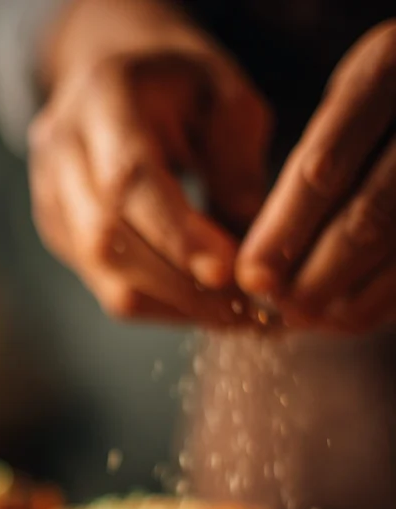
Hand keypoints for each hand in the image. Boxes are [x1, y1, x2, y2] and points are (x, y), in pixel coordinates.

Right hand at [28, 47, 271, 324]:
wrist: (116, 78)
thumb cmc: (182, 89)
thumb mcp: (227, 102)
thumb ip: (238, 170)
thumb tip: (250, 258)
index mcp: (103, 99)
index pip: (129, 181)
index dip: (176, 234)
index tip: (226, 272)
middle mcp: (62, 150)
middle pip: (108, 240)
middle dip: (182, 284)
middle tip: (246, 308)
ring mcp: (51, 198)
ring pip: (106, 278)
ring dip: (174, 304)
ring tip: (230, 313)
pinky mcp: (59, 235)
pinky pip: (108, 290)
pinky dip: (161, 304)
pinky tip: (201, 303)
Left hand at [237, 20, 395, 332]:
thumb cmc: (388, 101)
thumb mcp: (349, 103)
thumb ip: (310, 165)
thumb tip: (259, 264)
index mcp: (385, 68)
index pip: (323, 167)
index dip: (284, 232)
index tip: (252, 276)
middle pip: (366, 217)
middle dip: (315, 274)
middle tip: (281, 306)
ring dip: (348, 297)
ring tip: (308, 315)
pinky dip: (383, 299)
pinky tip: (349, 313)